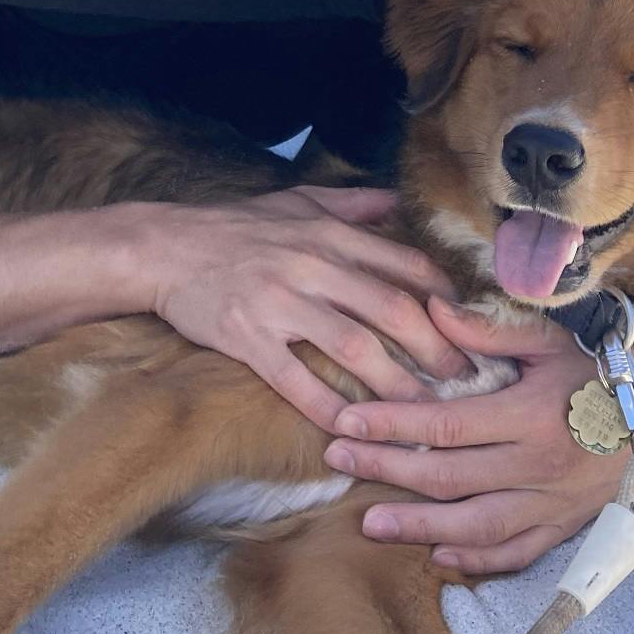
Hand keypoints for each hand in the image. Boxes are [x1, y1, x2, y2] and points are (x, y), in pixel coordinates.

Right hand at [143, 186, 469, 430]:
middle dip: (437, 350)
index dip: (447, 300)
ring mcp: (280, 304)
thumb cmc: (235, 226)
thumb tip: (399, 201)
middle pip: (394, 310)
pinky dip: (327, 409)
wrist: (164, 248)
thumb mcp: (298, 201)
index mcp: (331, 235)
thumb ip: (353, 204)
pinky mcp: (248, 339)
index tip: (469, 328)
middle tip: (464, 379)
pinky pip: (296, 381)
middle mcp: (312, 266)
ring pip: (355, 349)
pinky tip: (352, 431)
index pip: (408, 266)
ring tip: (423, 414)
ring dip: (397, 387)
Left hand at [321, 297, 633, 573]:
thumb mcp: (549, 340)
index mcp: (528, 415)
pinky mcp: (565, 526)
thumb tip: (431, 309)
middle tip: (336, 463)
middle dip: (387, 470)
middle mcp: (536, 466)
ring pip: (476, 524)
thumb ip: (488, 330)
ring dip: (420, 526)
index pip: (445, 424)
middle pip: (448, 477)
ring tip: (371, 525)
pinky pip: (517, 552)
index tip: (346, 422)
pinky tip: (440, 554)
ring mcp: (551, 503)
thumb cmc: (600, 370)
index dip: (392, 423)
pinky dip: (479, 558)